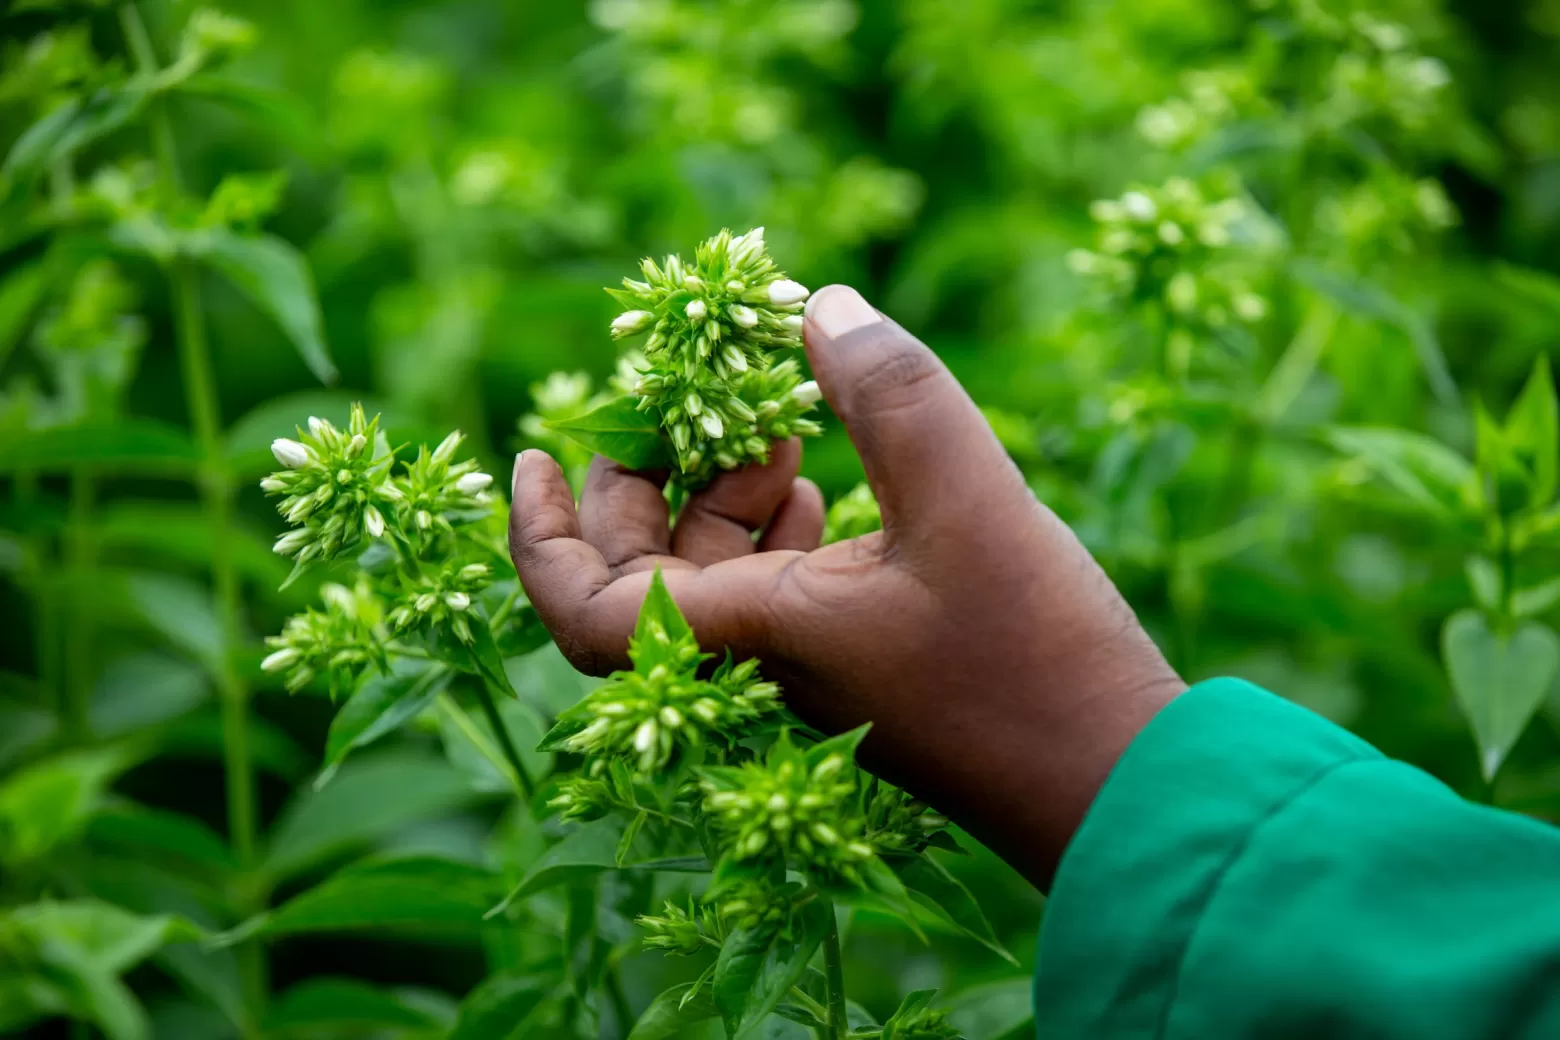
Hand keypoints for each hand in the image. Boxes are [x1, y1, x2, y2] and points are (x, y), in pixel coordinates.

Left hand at [509, 284, 1184, 886]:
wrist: (1118, 790)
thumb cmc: (1038, 661)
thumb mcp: (969, 502)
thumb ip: (890, 396)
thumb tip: (816, 307)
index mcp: (754, 635)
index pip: (589, 609)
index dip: (541, 535)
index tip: (532, 453)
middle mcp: (763, 664)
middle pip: (645, 583)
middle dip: (648, 491)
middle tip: (688, 419)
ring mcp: (812, 671)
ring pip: (716, 582)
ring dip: (725, 502)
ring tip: (781, 435)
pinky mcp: (863, 668)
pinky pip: (780, 593)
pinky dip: (781, 531)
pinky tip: (825, 485)